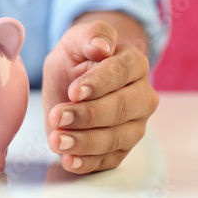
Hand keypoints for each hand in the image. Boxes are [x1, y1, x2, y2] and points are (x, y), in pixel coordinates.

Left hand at [42, 21, 158, 173]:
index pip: (121, 73)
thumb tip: (102, 46)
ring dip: (85, 142)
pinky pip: (109, 160)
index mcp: (133, 64)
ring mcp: (135, 125)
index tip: (73, 91)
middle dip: (88, 115)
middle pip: (122, 109)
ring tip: (56, 141)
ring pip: (117, 138)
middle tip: (57, 116)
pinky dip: (88, 163)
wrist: (72, 82)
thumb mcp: (75, 41)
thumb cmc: (76, 60)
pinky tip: (68, 160)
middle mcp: (142, 96)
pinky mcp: (121, 148)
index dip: (98, 84)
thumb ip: (90, 35)